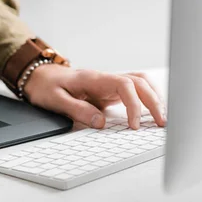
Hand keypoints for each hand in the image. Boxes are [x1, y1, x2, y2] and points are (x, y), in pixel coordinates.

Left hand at [22, 65, 165, 128]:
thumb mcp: (55, 100)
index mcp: (93, 79)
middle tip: (162, 124)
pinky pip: (132, 91)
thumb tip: (100, 123)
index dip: (134, 104)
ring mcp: (107, 84)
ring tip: (162, 118)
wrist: (38, 76)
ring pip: (139, 84)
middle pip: (139, 83)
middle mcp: (104, 78)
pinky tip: (151, 111)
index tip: (134, 125)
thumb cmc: (45, 86)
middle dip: (154, 102)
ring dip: (153, 98)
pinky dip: (145, 98)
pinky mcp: (107, 91)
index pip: (124, 85)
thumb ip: (77, 110)